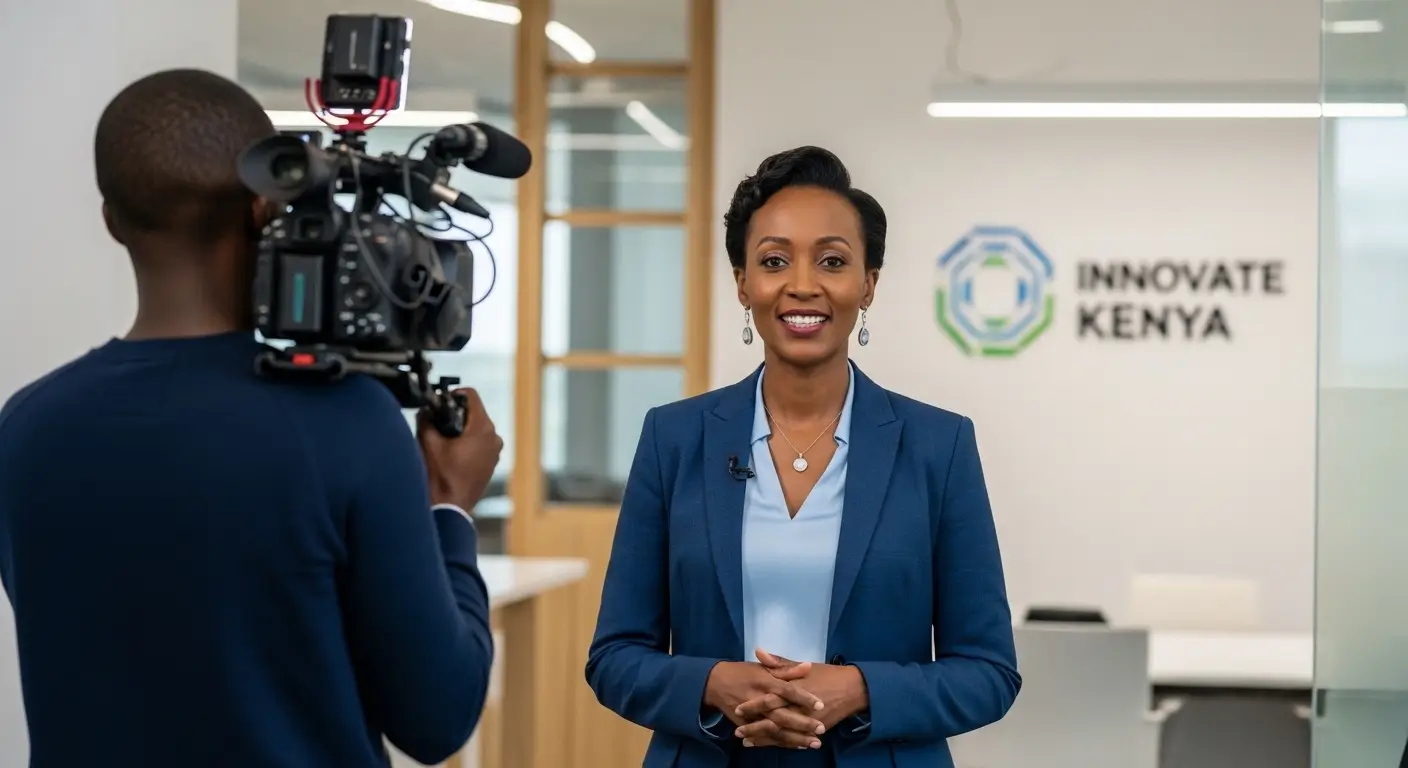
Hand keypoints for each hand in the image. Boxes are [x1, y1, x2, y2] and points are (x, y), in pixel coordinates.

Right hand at [417, 388, 502, 510]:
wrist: (449, 509)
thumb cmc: (440, 478)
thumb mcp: (428, 443)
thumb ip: (426, 419)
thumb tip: (425, 410)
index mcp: (483, 428)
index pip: (471, 395)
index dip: (453, 394)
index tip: (440, 401)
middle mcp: (494, 437)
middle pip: (474, 411)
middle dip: (455, 413)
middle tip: (436, 420)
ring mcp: (494, 451)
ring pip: (476, 428)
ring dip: (459, 428)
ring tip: (441, 439)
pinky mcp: (490, 463)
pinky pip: (479, 443)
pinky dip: (466, 441)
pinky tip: (449, 452)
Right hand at [703, 661, 825, 747]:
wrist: (716, 684)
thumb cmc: (743, 673)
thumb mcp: (763, 667)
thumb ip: (786, 669)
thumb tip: (808, 666)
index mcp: (764, 681)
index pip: (787, 690)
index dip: (803, 698)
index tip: (820, 704)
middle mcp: (759, 699)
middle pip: (782, 714)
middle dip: (802, 724)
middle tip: (821, 729)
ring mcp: (752, 715)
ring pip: (776, 730)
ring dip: (795, 738)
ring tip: (814, 743)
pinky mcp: (746, 726)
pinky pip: (766, 737)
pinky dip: (782, 743)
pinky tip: (797, 746)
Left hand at [734, 649, 868, 746]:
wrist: (851, 689)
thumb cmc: (825, 674)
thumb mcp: (802, 666)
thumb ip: (779, 663)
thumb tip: (759, 652)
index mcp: (794, 688)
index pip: (770, 698)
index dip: (753, 705)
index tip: (738, 709)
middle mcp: (799, 706)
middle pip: (773, 719)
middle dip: (754, 726)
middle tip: (737, 731)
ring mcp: (807, 721)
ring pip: (782, 733)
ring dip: (763, 739)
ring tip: (746, 742)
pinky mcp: (814, 731)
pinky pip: (794, 740)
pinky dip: (780, 744)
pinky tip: (768, 745)